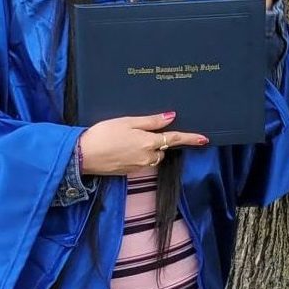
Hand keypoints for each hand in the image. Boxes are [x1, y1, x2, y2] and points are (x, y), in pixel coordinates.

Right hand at [79, 112, 208, 175]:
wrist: (84, 155)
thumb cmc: (104, 133)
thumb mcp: (127, 121)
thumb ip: (150, 121)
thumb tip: (171, 117)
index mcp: (149, 142)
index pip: (174, 139)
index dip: (190, 138)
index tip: (204, 139)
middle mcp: (148, 157)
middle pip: (162, 149)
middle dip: (157, 141)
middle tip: (138, 131)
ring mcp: (139, 166)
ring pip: (152, 157)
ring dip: (147, 149)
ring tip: (126, 139)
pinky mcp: (130, 172)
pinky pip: (141, 162)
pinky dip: (137, 155)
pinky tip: (122, 148)